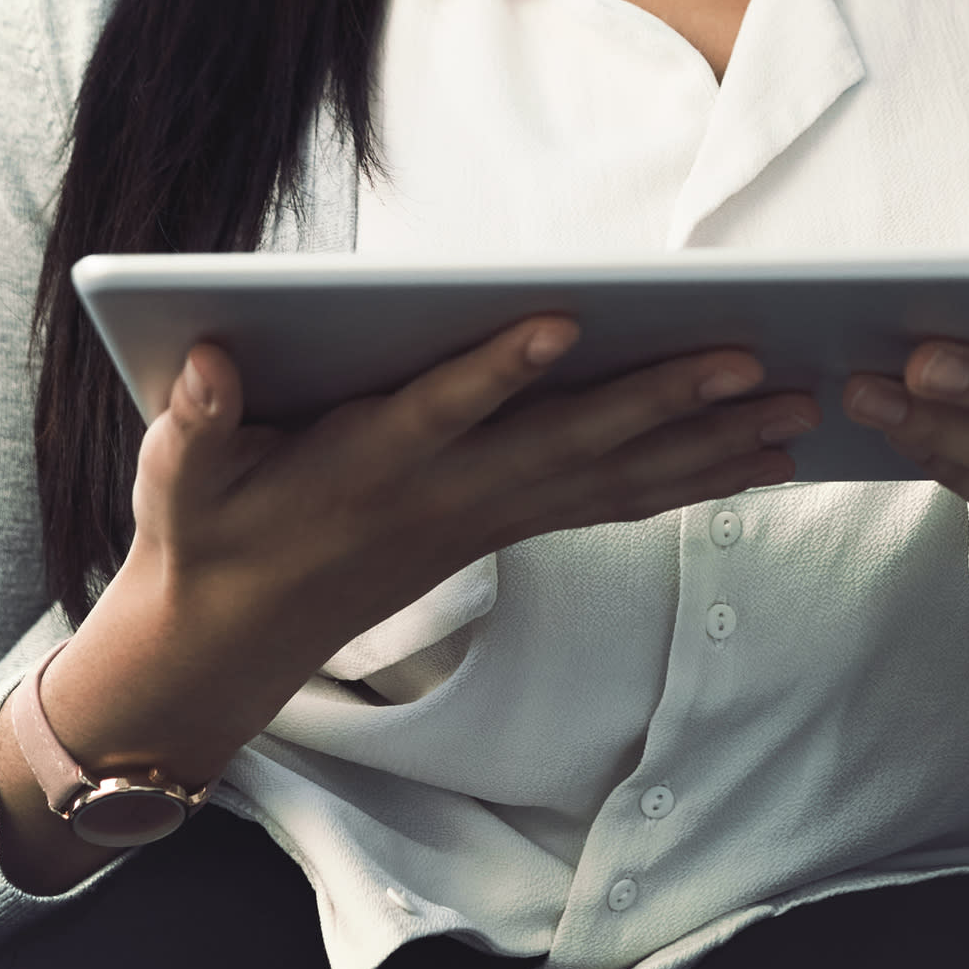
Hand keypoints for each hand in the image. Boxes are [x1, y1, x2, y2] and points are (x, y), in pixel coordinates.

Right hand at [0, 320, 810, 887]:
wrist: (226, 648)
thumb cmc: (202, 538)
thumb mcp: (174, 482)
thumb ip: (191, 422)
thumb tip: (202, 361)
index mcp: (363, 471)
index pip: (438, 413)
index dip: (496, 371)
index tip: (558, 319)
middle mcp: (443, 499)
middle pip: (565, 446)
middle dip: (662, 404)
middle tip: (753, 364)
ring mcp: (483, 519)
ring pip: (611, 479)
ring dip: (707, 446)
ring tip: (794, 412)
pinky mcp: (503, 528)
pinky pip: (614, 503)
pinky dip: (689, 480)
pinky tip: (758, 459)